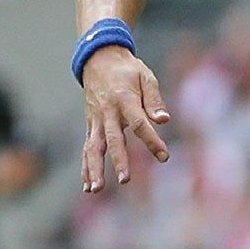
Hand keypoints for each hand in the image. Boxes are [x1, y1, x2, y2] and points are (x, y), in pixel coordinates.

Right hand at [81, 44, 169, 192]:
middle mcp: (108, 112)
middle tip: (125, 179)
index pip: (139, 124)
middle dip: (119, 160)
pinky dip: (86, 166)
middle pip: (113, 139)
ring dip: (93, 169)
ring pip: (93, 147)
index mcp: (125, 100)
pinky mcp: (90, 125)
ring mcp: (96, 120)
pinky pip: (87, 148)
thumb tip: (164, 120)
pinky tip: (87, 186)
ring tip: (95, 190)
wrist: (99, 58)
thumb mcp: (146, 77)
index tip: (164, 156)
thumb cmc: (128, 70)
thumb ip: (154, 99)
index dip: (152, 141)